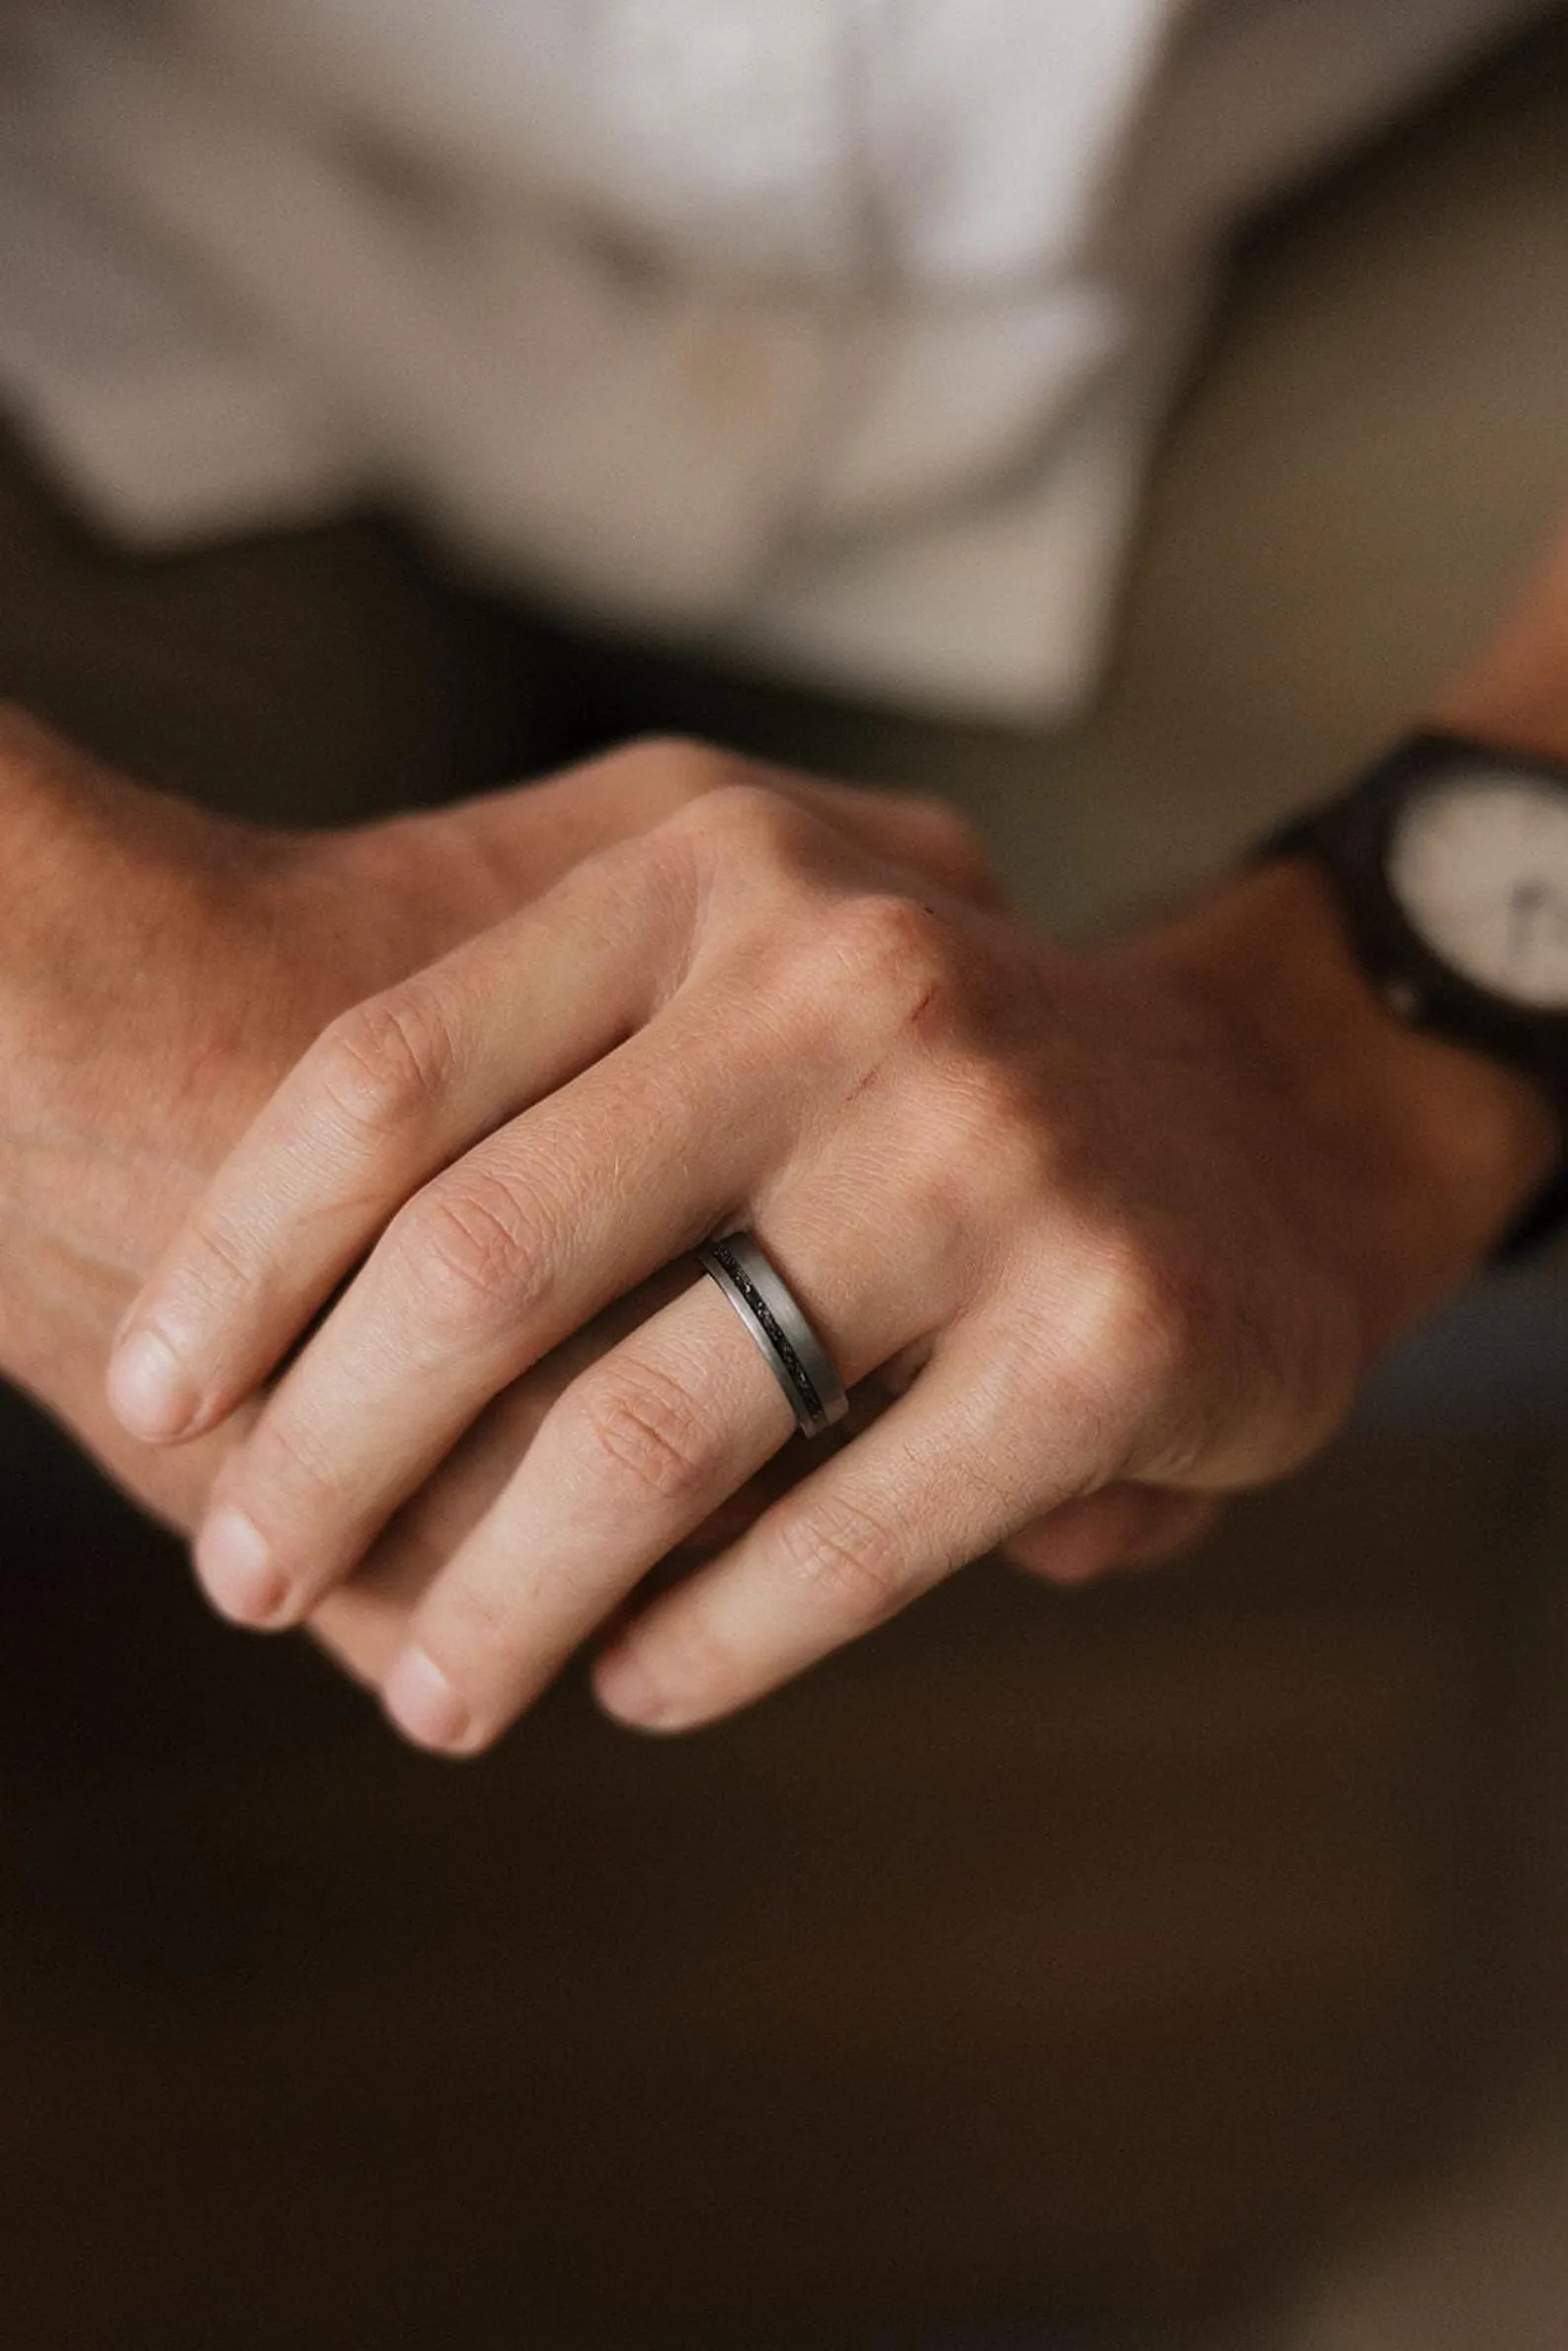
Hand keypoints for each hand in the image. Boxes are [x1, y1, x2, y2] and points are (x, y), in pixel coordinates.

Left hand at [111, 776, 1552, 1749]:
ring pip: (650, 1434)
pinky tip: (640, 1677)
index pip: (390, 1075)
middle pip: (482, 1261)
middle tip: (250, 1573)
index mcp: (710, 879)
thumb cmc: (924, 1089)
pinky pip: (837, 1541)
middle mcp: (846, 978)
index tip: (163, 1403)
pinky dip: (707, 1639)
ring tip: (440, 1693)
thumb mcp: (736, 991)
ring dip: (502, 1601)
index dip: (243, 1261)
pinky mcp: (1111, 1330)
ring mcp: (991, 1150)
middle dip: (324, 1456)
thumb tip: (263, 1342)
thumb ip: (538, 1096)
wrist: (1260, 1116)